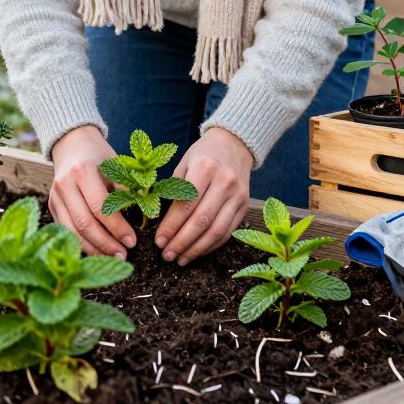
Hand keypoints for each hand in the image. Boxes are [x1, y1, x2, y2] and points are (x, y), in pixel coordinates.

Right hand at [50, 125, 136, 257]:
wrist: (72, 145)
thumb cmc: (99, 156)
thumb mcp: (116, 165)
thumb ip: (127, 189)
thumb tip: (144, 218)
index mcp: (83, 171)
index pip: (100, 207)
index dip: (117, 227)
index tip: (132, 241)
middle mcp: (65, 185)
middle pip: (84, 223)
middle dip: (105, 243)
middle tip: (124, 255)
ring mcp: (55, 197)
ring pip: (72, 231)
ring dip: (93, 249)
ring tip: (112, 257)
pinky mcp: (52, 206)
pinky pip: (66, 231)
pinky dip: (81, 244)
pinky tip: (97, 252)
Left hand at [156, 127, 252, 265]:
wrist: (234, 144)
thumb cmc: (202, 155)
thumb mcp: (183, 163)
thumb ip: (173, 190)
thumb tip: (158, 223)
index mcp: (204, 168)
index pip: (185, 205)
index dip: (171, 226)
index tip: (159, 241)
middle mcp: (224, 182)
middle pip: (201, 221)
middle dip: (182, 242)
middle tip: (167, 255)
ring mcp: (237, 195)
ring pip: (216, 231)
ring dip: (196, 249)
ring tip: (180, 259)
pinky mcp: (244, 206)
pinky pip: (227, 232)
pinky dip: (211, 246)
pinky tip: (197, 252)